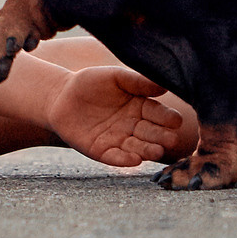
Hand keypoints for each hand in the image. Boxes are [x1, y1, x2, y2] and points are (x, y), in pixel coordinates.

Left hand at [48, 67, 192, 167]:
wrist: (60, 96)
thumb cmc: (90, 82)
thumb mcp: (114, 77)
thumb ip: (137, 81)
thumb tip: (164, 85)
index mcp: (141, 106)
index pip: (158, 114)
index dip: (167, 117)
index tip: (176, 121)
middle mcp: (134, 126)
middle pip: (151, 133)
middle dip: (161, 137)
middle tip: (170, 139)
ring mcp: (119, 140)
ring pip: (137, 148)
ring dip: (147, 151)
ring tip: (156, 152)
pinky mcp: (102, 152)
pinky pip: (115, 157)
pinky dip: (124, 160)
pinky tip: (134, 160)